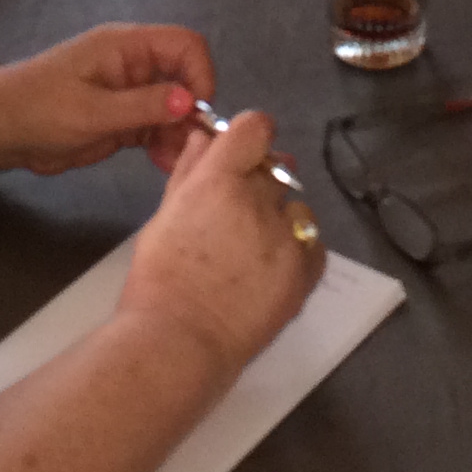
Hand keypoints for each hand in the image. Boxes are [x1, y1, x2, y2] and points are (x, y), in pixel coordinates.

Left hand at [0, 25, 217, 175]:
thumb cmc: (39, 109)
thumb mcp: (91, 111)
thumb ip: (141, 106)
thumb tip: (190, 101)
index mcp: (126, 47)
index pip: (185, 45)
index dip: (200, 74)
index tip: (196, 112)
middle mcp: (134, 66)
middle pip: (185, 78)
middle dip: (193, 111)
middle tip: (193, 147)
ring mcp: (129, 93)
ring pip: (174, 108)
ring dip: (180, 133)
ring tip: (176, 162)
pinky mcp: (122, 119)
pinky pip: (156, 128)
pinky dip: (164, 145)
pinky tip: (164, 164)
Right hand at [119, 111, 321, 373]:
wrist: (178, 343)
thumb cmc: (158, 281)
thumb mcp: (163, 219)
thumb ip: (188, 174)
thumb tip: (204, 139)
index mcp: (218, 181)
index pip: (255, 128)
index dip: (250, 136)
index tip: (242, 153)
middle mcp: (258, 201)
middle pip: (274, 169)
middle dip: (259, 182)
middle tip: (237, 215)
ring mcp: (286, 237)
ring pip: (297, 208)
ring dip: (280, 218)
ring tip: (254, 251)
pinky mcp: (305, 272)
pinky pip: (313, 244)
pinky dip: (298, 249)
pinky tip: (273, 268)